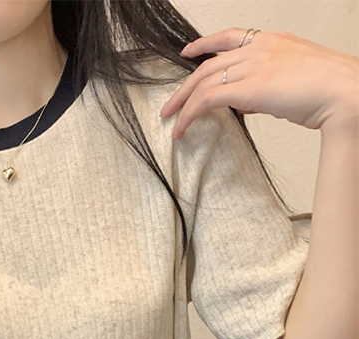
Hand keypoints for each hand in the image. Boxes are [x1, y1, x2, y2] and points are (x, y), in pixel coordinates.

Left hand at [159, 28, 358, 138]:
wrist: (346, 92)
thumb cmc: (328, 90)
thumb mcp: (294, 79)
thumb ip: (267, 85)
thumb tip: (246, 102)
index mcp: (274, 41)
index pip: (230, 36)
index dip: (204, 43)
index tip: (188, 52)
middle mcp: (261, 49)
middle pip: (208, 64)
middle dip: (184, 86)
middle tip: (170, 104)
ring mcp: (255, 66)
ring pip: (203, 82)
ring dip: (182, 104)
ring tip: (171, 120)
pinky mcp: (250, 88)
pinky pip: (208, 100)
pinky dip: (190, 115)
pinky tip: (183, 128)